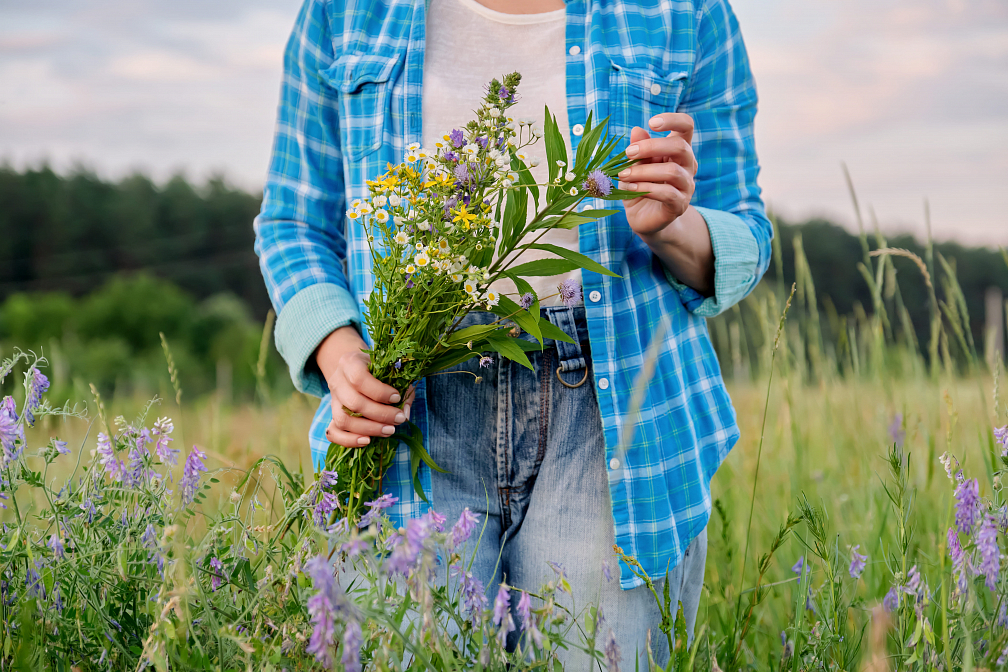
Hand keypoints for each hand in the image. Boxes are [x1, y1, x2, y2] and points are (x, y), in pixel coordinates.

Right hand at [315, 326, 414, 447]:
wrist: (354, 369)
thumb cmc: (377, 371)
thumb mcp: (391, 371)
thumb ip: (403, 390)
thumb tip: (405, 414)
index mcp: (350, 363)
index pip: (359, 379)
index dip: (379, 392)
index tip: (397, 398)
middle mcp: (337, 381)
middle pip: (353, 402)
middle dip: (380, 414)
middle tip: (399, 419)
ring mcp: (332, 400)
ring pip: (343, 420)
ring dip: (368, 429)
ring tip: (389, 430)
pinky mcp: (332, 415)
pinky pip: (333, 432)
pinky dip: (349, 440)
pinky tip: (367, 441)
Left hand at [619, 113, 697, 236]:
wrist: (644, 218)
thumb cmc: (640, 186)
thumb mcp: (634, 165)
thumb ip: (638, 149)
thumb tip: (637, 130)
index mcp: (678, 150)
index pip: (686, 126)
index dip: (673, 120)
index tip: (652, 123)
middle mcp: (688, 165)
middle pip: (680, 147)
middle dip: (652, 146)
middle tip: (629, 152)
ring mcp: (686, 186)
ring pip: (672, 171)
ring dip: (644, 171)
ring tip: (623, 175)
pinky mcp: (679, 205)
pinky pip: (667, 193)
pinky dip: (645, 188)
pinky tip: (630, 188)